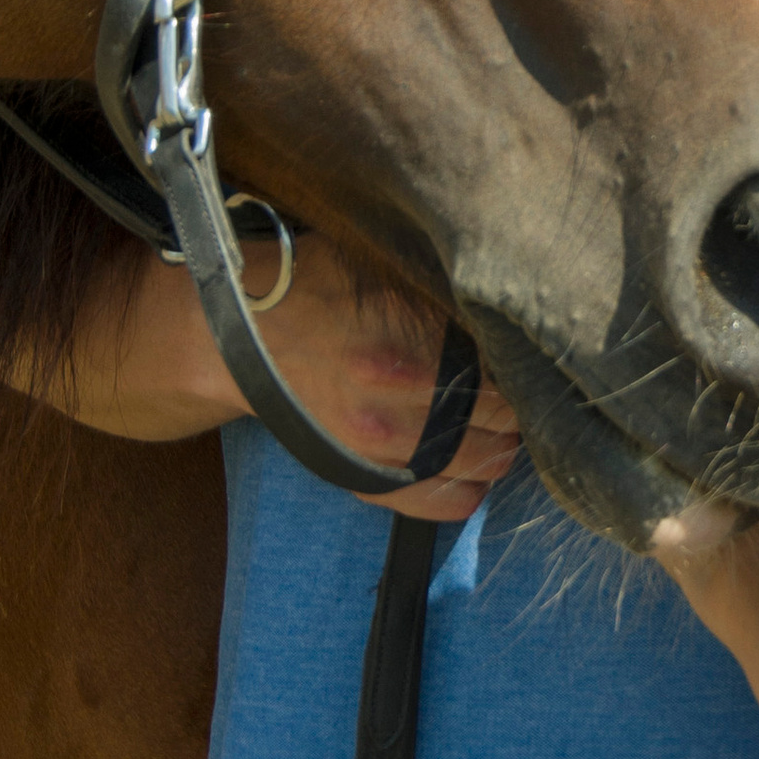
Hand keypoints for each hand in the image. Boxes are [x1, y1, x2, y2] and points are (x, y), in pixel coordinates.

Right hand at [21, 231, 521, 518]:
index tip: (535, 338)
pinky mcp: (363, 478)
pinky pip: (445, 502)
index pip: (509, 358)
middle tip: (528, 378)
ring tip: (507, 418)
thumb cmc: (302, 281)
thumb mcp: (375, 257)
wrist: (223, 335)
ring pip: (487, 459)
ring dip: (507, 440)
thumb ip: (440, 277)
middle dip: (524, 397)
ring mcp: (383, 446)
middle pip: (508, 411)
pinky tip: (479, 462)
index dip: (530, 350)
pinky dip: (473, 488)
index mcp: (411, 332)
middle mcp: (403, 395)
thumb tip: (513, 269)